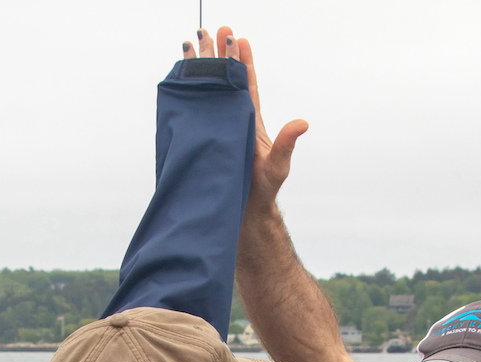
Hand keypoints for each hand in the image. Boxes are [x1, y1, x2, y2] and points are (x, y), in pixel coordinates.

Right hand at [182, 26, 307, 208]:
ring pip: (208, 92)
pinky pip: (194, 112)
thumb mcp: (278, 165)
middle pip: (225, 80)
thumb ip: (286, 143)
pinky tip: (178, 80)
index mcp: (251, 120)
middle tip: (213, 30)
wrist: (242, 212)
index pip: (246, 84)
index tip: (238, 39)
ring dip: (201, 69)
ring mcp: (218, 128)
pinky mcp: (203, 140)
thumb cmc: (263, 190)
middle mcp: (234, 120)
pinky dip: (186, 95)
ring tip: (191, 44)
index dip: (242, 62)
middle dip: (219, 55)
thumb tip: (302, 123)